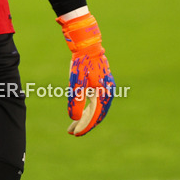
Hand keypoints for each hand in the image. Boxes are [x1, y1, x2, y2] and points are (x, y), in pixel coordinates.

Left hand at [58, 12, 113, 135]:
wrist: (88, 45)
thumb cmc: (81, 64)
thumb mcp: (76, 84)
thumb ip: (76, 102)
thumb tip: (75, 119)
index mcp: (103, 94)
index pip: (94, 116)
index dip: (84, 127)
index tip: (74, 133)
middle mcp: (107, 93)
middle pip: (96, 114)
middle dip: (84, 124)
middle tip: (72, 131)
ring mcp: (106, 88)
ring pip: (96, 108)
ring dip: (86, 117)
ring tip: (73, 124)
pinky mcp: (102, 84)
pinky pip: (96, 101)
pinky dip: (89, 108)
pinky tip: (80, 111)